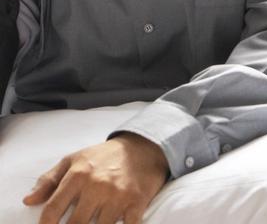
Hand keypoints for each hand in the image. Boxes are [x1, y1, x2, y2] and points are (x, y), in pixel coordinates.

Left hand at [22, 132, 169, 223]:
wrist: (142, 147)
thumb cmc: (103, 157)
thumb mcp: (74, 160)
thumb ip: (49, 180)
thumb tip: (28, 201)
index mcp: (78, 174)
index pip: (52, 210)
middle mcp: (97, 185)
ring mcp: (117, 195)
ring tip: (92, 223)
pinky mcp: (136, 202)